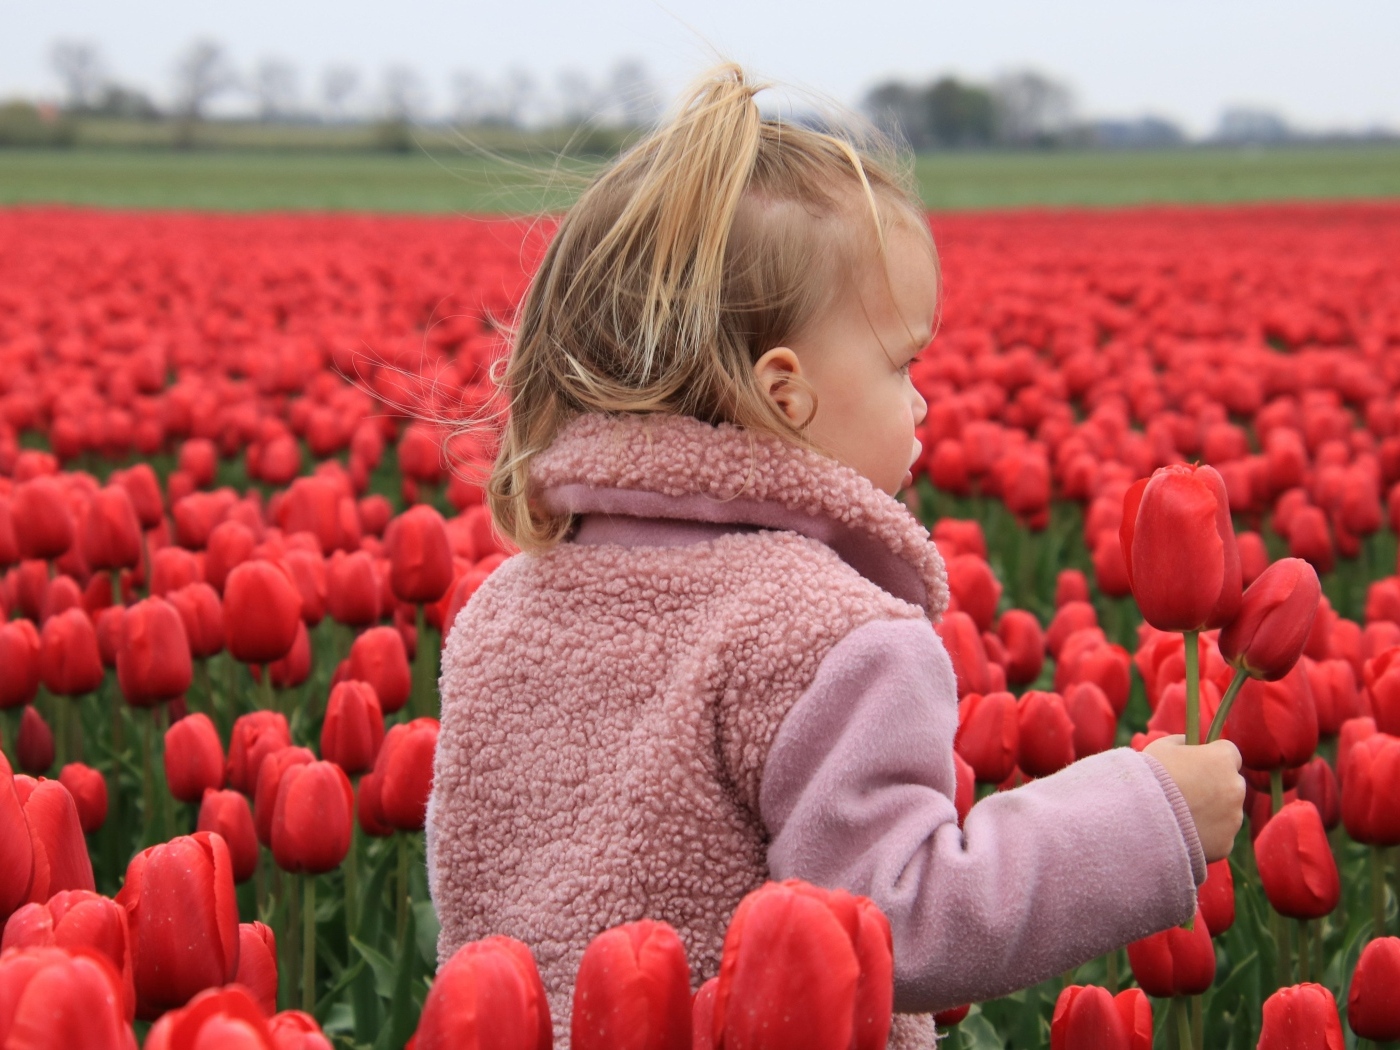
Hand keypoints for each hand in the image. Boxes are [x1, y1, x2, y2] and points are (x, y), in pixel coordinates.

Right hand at [1144, 734, 1245, 862]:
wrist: (1138, 820)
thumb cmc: (1149, 777)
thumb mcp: (1160, 747)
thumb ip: (1181, 742)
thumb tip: (1187, 743)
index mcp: (1222, 760)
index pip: (1230, 753)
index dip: (1213, 757)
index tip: (1198, 764)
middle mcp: (1235, 788)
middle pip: (1232, 783)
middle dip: (1216, 786)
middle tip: (1188, 791)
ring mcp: (1233, 818)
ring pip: (1228, 812)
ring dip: (1212, 811)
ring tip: (1180, 815)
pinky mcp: (1226, 844)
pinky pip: (1219, 836)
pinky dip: (1206, 835)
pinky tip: (1183, 832)